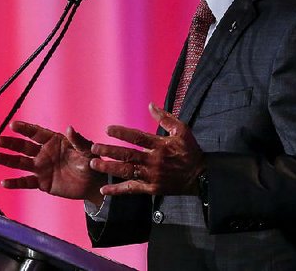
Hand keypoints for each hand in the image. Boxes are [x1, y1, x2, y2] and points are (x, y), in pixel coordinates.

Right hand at [0, 121, 106, 204]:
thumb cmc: (91, 163)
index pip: (36, 133)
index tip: (12, 125)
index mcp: (53, 141)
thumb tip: (69, 128)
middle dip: (11, 143)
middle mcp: (44, 153)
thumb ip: (79, 141)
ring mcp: (41, 167)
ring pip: (21, 163)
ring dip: (7, 160)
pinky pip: (26, 182)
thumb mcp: (87, 151)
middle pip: (24, 147)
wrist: (92, 184)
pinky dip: (15, 182)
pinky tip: (3, 182)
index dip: (24, 129)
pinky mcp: (42, 183)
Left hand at [89, 103, 204, 196]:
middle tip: (94, 148)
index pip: (138, 138)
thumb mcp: (181, 131)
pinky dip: (118, 190)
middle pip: (128, 155)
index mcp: (160, 145)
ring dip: (109, 168)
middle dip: (109, 151)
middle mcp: (154, 161)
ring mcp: (152, 176)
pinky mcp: (152, 188)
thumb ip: (165, 118)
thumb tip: (150, 105)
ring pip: (127, 171)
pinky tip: (104, 190)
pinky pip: (132, 189)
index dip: (122, 133)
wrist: (201, 176)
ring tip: (93, 164)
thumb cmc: (190, 151)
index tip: (108, 129)